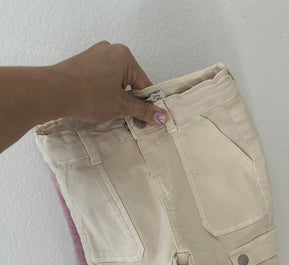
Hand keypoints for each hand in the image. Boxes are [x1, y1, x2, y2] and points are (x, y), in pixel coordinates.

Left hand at [52, 40, 168, 125]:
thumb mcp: (120, 105)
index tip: (146, 117)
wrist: (54, 92)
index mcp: (124, 56)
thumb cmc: (86, 94)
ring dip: (114, 96)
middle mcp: (110, 50)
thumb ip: (142, 110)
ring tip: (106, 110)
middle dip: (127, 99)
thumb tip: (161, 116)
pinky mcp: (83, 63)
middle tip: (123, 115)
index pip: (143, 83)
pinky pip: (100, 79)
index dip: (145, 103)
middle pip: (129, 80)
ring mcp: (94, 55)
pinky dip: (101, 92)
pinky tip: (95, 103)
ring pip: (113, 81)